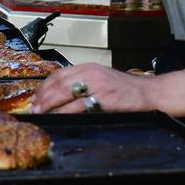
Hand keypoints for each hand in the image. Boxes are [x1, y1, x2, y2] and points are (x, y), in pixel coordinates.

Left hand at [30, 64, 184, 116]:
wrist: (151, 93)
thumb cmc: (126, 89)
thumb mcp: (102, 79)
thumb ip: (83, 83)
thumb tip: (60, 96)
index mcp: (88, 67)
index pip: (59, 74)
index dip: (44, 86)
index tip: (36, 97)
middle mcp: (91, 73)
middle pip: (58, 83)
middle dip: (42, 96)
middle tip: (34, 108)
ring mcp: (98, 85)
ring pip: (65, 93)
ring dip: (49, 105)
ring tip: (41, 113)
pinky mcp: (105, 99)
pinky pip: (79, 106)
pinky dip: (66, 112)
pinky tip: (59, 117)